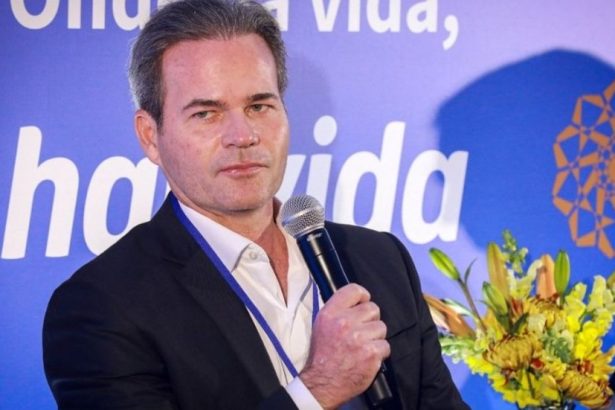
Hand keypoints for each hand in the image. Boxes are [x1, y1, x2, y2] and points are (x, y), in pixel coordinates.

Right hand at [299, 284, 389, 408]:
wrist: (323, 383)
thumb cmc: (323, 355)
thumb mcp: (321, 325)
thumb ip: (338, 311)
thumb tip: (358, 302)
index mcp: (330, 313)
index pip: (354, 290)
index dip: (363, 296)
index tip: (363, 304)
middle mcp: (344, 322)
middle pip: (373, 308)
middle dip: (371, 320)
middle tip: (362, 332)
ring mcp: (359, 338)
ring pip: (381, 327)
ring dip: (375, 338)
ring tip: (363, 347)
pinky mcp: (371, 353)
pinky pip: (385, 346)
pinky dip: (379, 353)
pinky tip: (367, 358)